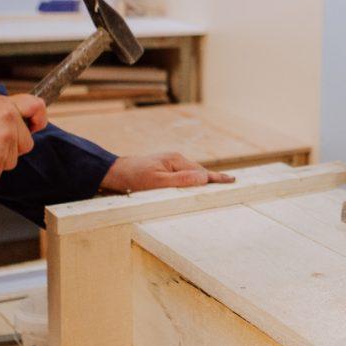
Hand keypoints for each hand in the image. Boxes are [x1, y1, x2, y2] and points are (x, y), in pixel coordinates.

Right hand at [0, 94, 46, 183]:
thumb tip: (19, 126)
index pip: (36, 106)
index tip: (36, 126)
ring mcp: (4, 142)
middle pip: (26, 143)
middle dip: (11, 149)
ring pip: (11, 161)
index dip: (40, 118)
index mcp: (4, 106)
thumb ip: (3, 116)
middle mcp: (9, 121)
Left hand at [99, 152, 234, 192]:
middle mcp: (175, 159)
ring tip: (215, 186)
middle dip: (212, 179)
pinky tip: (192, 186)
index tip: (233, 181)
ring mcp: (168, 163)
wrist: (112, 172)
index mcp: (176, 161)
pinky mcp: (162, 169)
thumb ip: (181, 180)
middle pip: (198, 172)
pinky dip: (190, 181)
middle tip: (229, 184)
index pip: (201, 172)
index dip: (217, 178)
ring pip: (190, 174)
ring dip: (201, 181)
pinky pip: (182, 175)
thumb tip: (204, 179)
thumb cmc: (133, 178)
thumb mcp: (157, 182)